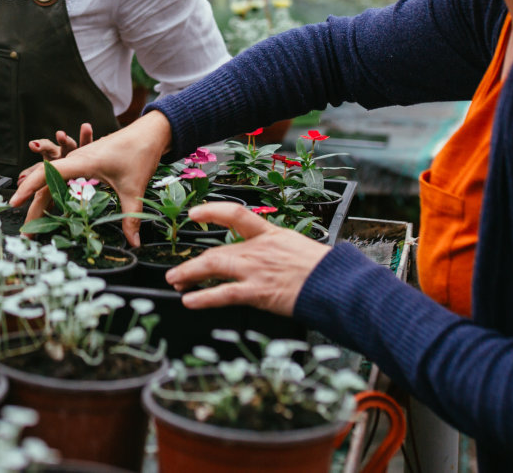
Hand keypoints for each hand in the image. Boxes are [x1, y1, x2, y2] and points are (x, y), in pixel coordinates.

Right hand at [10, 111, 170, 247]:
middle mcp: (75, 160)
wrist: (149, 131)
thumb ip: (131, 217)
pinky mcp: (84, 163)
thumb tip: (134, 243)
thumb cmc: (139, 152)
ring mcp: (78, 161)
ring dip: (41, 202)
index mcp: (82, 162)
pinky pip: (62, 180)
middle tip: (28, 234)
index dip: (28, 189)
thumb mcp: (134, 188)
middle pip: (46, 184)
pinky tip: (48, 212)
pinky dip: (52, 195)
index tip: (14, 203)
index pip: (47, 174)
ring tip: (34, 227)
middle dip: (33, 208)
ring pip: (52, 182)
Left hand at [164, 202, 329, 316]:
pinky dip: (204, 297)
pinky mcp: (258, 291)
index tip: (195, 213)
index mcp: (270, 234)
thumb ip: (278, 251)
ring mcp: (256, 269)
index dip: (211, 211)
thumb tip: (269, 259)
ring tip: (175, 282)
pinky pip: (224, 293)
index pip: (235, 214)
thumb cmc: (325, 270)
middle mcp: (259, 249)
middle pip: (218, 250)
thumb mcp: (298, 248)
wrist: (337, 283)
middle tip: (177, 271)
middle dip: (193, 262)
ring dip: (190, 275)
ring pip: (214, 267)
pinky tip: (190, 301)